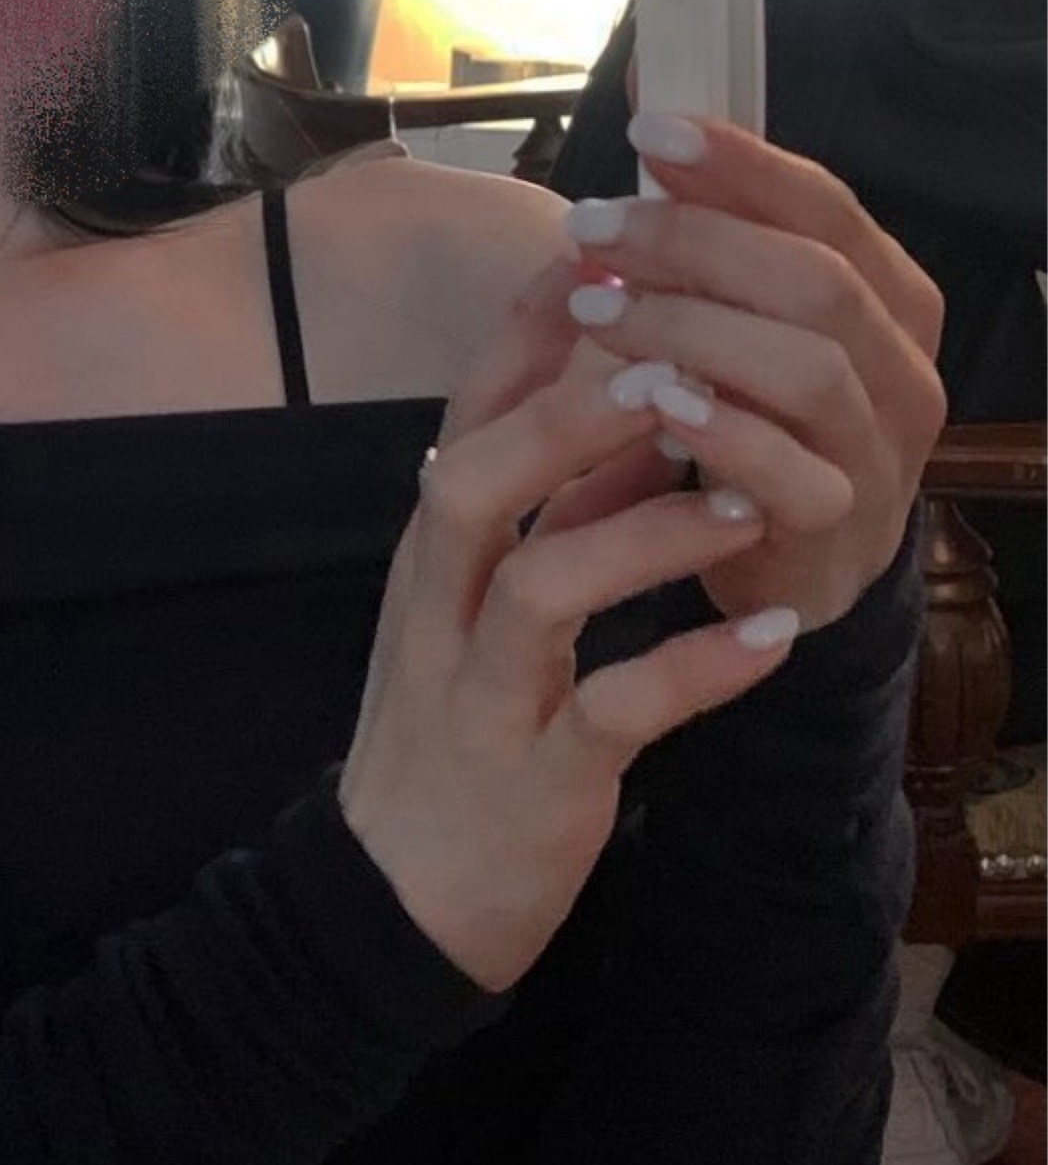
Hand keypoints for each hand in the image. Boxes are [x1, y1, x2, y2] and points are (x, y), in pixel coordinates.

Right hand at [338, 332, 810, 993]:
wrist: (394, 902)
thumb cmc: (450, 733)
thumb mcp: (480, 603)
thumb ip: (552, 507)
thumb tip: (628, 399)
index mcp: (429, 555)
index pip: (461, 417)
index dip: (525, 336)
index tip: (603, 262)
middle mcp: (439, 609)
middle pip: (472, 482)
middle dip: (568, 419)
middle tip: (676, 370)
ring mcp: (481, 696)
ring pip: (541, 589)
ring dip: (646, 536)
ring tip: (746, 502)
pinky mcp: (535, 782)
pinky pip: (615, 714)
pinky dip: (695, 672)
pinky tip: (771, 640)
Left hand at [549, 110, 944, 631]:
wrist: (782, 568)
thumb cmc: (753, 424)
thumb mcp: (740, 323)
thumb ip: (716, 242)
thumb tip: (654, 134)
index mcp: (891, 303)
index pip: (830, 211)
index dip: (743, 166)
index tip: (650, 132)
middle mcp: (903, 373)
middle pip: (819, 281)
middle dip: (698, 241)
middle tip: (593, 224)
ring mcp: (880, 458)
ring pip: (810, 369)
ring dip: (693, 328)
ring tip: (596, 307)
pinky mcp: (837, 536)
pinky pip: (791, 475)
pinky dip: (720, 428)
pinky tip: (651, 399)